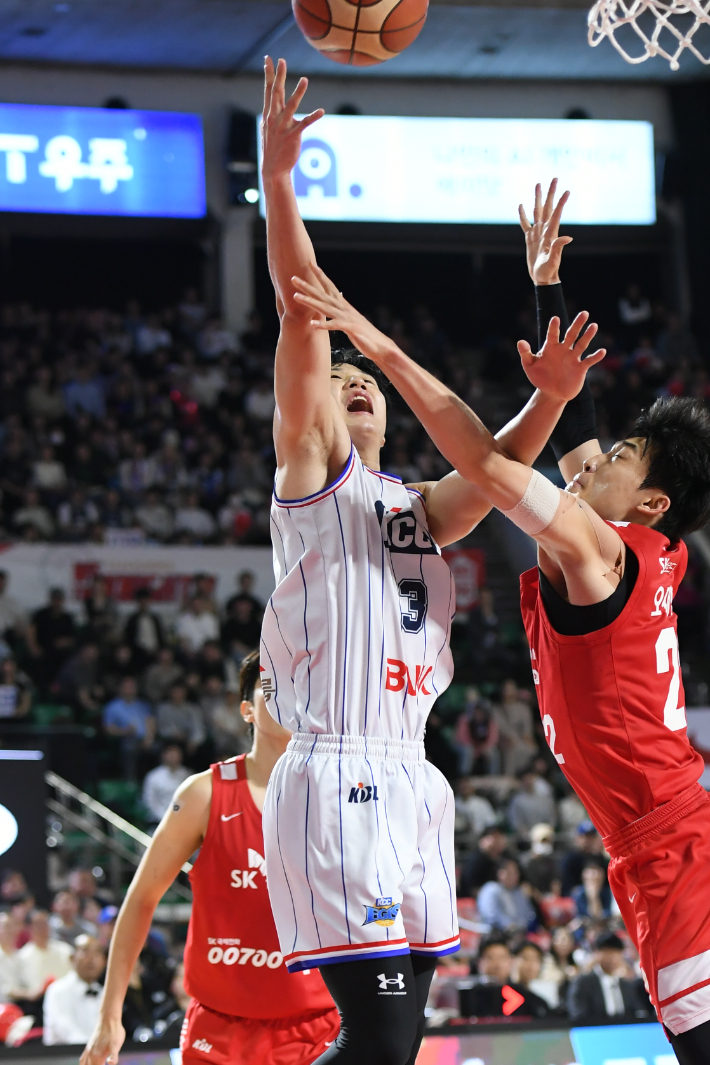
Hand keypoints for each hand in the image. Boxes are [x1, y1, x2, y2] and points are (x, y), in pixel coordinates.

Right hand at [81, 1017, 125, 1064]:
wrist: (108, 1018)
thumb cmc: (114, 1032)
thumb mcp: (116, 1045)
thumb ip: (113, 1057)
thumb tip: (111, 1064)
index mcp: (97, 1058)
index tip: (105, 1064)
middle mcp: (90, 1056)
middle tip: (101, 1064)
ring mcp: (88, 1051)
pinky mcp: (89, 1046)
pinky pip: (82, 1060)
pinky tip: (86, 1064)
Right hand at [261, 57, 323, 183]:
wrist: (273, 169)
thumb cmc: (273, 147)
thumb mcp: (268, 128)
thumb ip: (272, 114)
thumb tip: (275, 104)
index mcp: (268, 114)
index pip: (268, 90)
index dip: (268, 74)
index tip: (268, 59)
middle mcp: (274, 118)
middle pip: (276, 93)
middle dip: (278, 76)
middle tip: (281, 60)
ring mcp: (283, 126)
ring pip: (291, 106)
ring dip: (298, 93)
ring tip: (304, 80)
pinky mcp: (293, 135)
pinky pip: (304, 124)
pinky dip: (313, 117)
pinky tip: (321, 111)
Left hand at [292, 263, 392, 359]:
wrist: (379, 345)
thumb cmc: (364, 333)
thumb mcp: (351, 317)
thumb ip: (343, 306)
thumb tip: (339, 294)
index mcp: (343, 305)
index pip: (330, 287)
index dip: (320, 275)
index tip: (310, 264)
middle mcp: (344, 308)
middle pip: (323, 294)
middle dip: (307, 286)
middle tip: (293, 278)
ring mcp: (347, 318)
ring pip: (325, 307)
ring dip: (310, 301)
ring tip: (296, 296)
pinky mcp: (350, 329)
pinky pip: (335, 326)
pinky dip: (324, 325)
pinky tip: (313, 325)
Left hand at [518, 312, 605, 401]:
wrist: (551, 393)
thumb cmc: (540, 377)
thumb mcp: (530, 366)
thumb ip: (525, 354)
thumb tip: (520, 341)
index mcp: (551, 348)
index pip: (553, 335)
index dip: (554, 327)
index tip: (555, 319)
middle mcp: (563, 350)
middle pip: (571, 334)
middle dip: (577, 324)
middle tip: (584, 313)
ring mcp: (573, 358)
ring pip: (582, 344)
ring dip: (588, 336)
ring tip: (594, 325)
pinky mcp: (580, 368)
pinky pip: (588, 361)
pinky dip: (595, 357)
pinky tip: (602, 351)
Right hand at [519, 179, 571, 285]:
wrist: (542, 278)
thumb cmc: (548, 271)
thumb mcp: (553, 260)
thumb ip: (558, 248)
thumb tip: (568, 238)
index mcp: (550, 234)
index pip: (556, 214)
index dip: (561, 202)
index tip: (567, 191)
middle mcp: (545, 230)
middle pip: (548, 207)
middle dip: (550, 193)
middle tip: (554, 178)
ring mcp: (537, 233)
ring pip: (537, 211)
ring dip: (538, 198)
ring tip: (538, 184)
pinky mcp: (530, 238)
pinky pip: (525, 223)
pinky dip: (523, 215)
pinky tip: (521, 205)